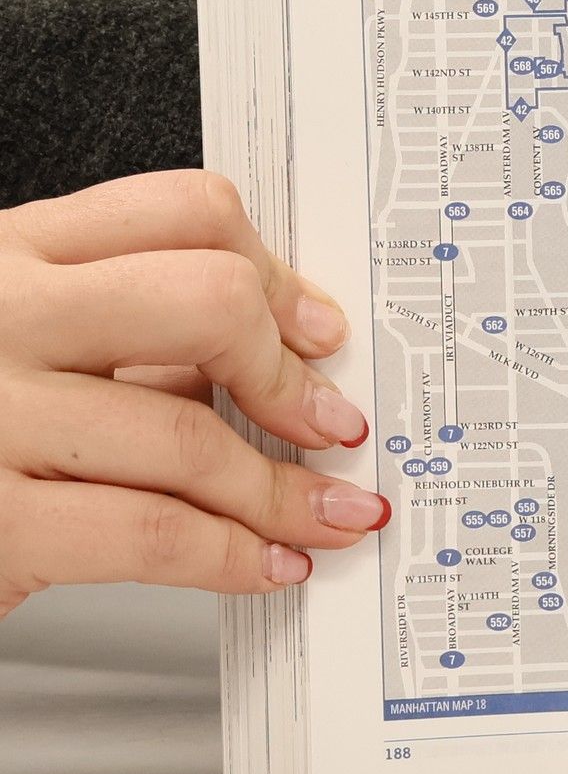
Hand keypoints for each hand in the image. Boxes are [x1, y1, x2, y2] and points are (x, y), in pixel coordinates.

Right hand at [0, 172, 384, 618]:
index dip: (281, 276)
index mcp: (12, 252)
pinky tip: (265, 563)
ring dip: (290, 494)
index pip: (187, 210)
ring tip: (331, 513)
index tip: (320, 333)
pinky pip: (154, 533)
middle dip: (289, 376)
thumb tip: (291, 352)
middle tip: (330, 422)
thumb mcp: (22, 341)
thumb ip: (126, 331)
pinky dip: (234, 556)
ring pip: (193, 438)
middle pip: (209, 300)